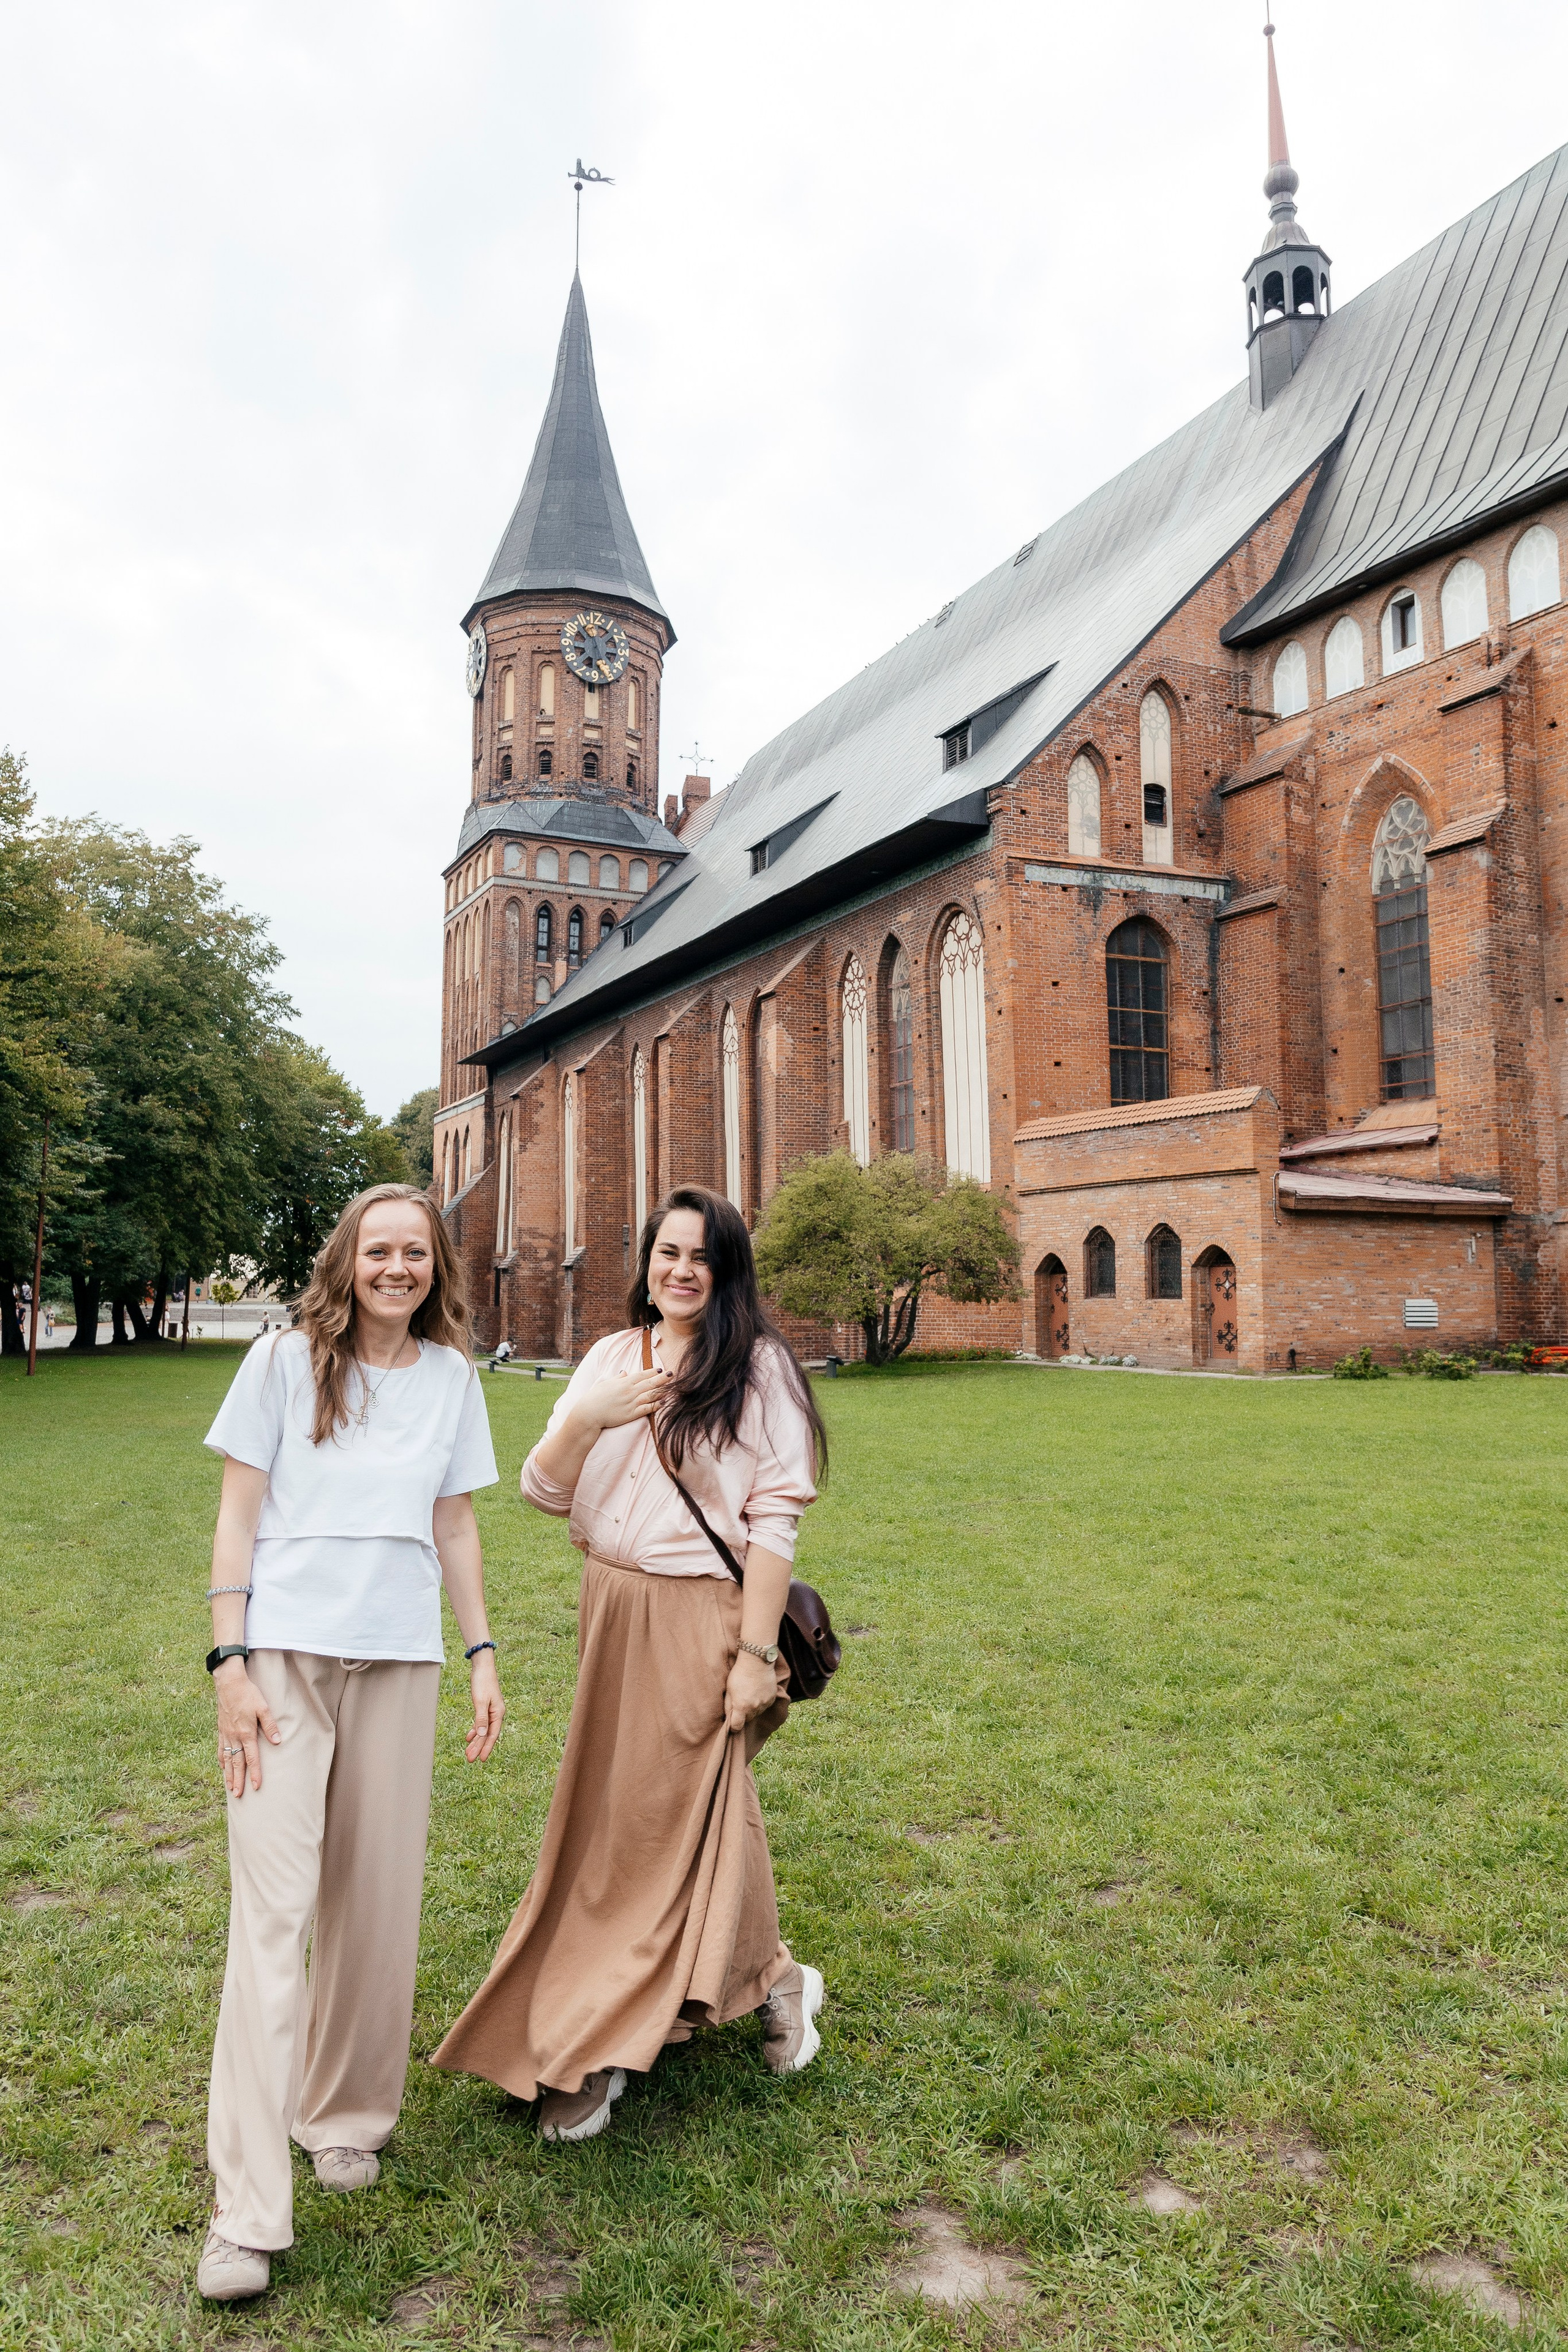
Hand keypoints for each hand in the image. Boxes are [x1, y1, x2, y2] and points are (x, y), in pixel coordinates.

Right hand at [215, 1660, 280, 1796]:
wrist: (228, 1683)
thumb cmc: (248, 1694)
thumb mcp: (263, 1707)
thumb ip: (270, 1725)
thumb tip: (277, 1741)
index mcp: (246, 1733)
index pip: (252, 1758)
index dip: (254, 1773)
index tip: (255, 1787)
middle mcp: (234, 1737)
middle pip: (237, 1763)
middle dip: (238, 1780)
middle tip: (238, 1795)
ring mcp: (226, 1734)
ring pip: (227, 1759)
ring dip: (228, 1774)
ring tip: (229, 1787)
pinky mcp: (221, 1729)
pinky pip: (220, 1749)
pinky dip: (221, 1760)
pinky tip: (222, 1767)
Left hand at [466, 1651, 504, 1761]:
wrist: (483, 1667)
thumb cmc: (482, 1682)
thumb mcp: (480, 1701)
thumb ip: (481, 1719)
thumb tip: (481, 1735)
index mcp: (498, 1713)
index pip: (492, 1735)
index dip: (487, 1748)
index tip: (482, 1760)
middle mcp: (496, 1714)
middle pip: (487, 1734)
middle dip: (479, 1747)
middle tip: (470, 1760)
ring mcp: (491, 1711)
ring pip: (483, 1730)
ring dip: (476, 1741)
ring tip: (468, 1753)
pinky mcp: (484, 1707)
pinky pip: (480, 1723)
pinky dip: (474, 1731)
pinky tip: (469, 1738)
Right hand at [568, 1367, 666, 1438]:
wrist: (589, 1413)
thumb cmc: (595, 1397)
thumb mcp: (605, 1383)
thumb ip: (617, 1378)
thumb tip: (624, 1372)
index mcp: (623, 1382)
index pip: (642, 1375)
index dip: (652, 1372)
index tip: (661, 1369)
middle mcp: (629, 1391)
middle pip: (650, 1383)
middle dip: (662, 1379)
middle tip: (672, 1374)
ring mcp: (631, 1403)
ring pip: (651, 1395)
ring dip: (662, 1391)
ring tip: (671, 1387)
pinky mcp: (631, 1415)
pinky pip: (647, 1409)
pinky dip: (656, 1405)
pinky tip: (663, 1402)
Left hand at [724, 1648, 780, 1733]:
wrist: (757, 1662)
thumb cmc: (739, 1673)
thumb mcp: (729, 1689)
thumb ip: (728, 1705)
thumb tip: (727, 1717)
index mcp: (741, 1707)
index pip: (737, 1726)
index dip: (733, 1726)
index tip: (732, 1723)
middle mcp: (754, 1708)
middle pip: (748, 1719)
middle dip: (743, 1715)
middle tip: (741, 1703)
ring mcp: (764, 1704)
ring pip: (757, 1713)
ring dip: (753, 1709)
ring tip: (750, 1695)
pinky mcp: (772, 1699)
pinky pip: (765, 1706)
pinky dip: (761, 1703)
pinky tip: (757, 1692)